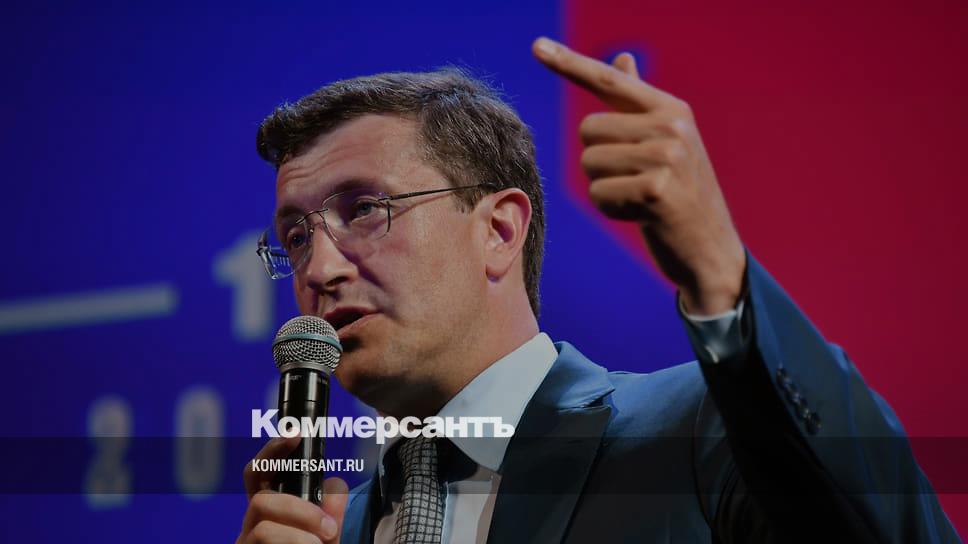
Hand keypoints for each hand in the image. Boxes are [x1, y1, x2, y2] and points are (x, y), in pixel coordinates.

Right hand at [237, 437, 349, 543]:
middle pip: (260, 500)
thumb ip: (333, 511)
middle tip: (329, 526)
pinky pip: (263, 541)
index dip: (274, 450)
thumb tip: (334, 482)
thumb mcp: (329, 534)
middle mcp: (252, 524)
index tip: (295, 435)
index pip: (262, 472)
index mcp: (271, 509)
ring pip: (263, 528)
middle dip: (298, 509)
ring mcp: (246, 542)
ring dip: (298, 536)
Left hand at [532, 37, 745, 314]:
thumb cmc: (682, 194)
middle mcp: (671, 126)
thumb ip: (638, 102)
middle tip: (634, 179)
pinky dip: (611, 210)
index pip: (609, 80)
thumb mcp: (666, 142)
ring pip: (589, 164)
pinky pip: (599, 195)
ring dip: (604, 187)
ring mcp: (667, 158)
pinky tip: (641, 216)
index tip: (536, 46)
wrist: (711, 248)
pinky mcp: (657, 192)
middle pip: (588, 130)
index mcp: (671, 108)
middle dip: (598, 160)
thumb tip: (622, 59)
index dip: (569, 63)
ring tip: (639, 198)